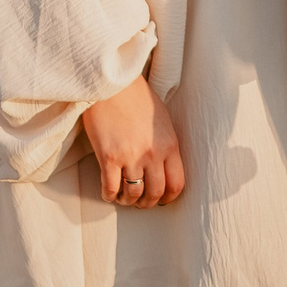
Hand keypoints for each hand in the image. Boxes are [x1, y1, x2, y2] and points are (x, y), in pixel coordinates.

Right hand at [82, 76, 185, 207]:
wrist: (113, 83)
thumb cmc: (137, 97)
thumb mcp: (162, 120)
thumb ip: (165, 144)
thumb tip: (163, 167)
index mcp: (170, 145)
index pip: (176, 184)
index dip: (168, 198)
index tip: (161, 200)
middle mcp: (153, 154)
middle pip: (155, 193)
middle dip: (147, 203)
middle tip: (140, 202)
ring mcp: (131, 157)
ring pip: (133, 194)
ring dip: (128, 201)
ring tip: (124, 197)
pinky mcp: (109, 157)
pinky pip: (111, 189)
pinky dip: (110, 196)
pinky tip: (109, 193)